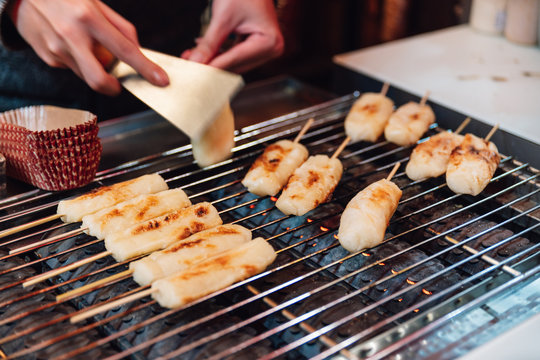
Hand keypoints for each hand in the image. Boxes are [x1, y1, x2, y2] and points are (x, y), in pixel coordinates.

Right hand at [11, 0, 168, 94]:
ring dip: (94, 68)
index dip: (146, 69)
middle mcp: (71, 36)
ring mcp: (57, 49)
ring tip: (85, 46)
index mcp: (89, 18)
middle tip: (117, 84)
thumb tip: (138, 50)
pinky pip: (72, 68)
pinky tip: (69, 44)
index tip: (160, 80)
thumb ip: (121, 28)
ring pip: (86, 75)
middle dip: (113, 88)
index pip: (125, 51)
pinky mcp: (48, 58)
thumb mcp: (96, 3)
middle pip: (99, 79)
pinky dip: (78, 61)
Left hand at [182, 0, 283, 72]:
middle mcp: (272, 49)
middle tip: (189, 65)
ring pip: (234, 63)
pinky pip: (235, 55)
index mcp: (269, 42)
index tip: (194, 72)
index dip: (212, 66)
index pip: (235, 59)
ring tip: (191, 57)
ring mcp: (266, 49)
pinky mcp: (258, 47)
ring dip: (213, 61)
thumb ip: (209, 43)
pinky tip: (202, 51)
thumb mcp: (224, 17)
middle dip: (211, 64)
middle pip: (236, 65)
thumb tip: (195, 63)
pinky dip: (219, 54)